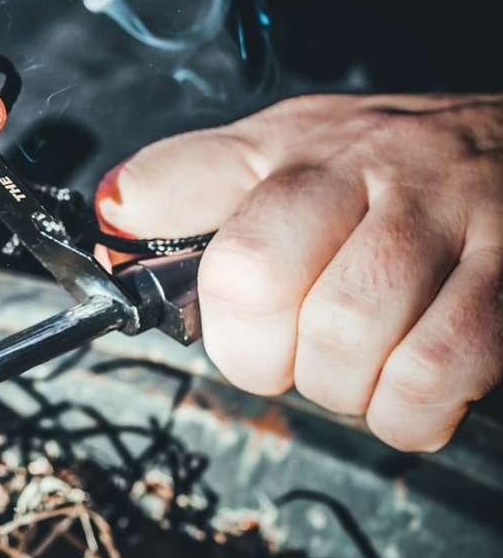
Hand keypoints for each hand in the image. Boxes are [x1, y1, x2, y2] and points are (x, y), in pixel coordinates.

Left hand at [96, 94, 502, 451]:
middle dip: (258, 353)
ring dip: (339, 385)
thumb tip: (112, 223)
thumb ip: (192, 187)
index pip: (170, 196)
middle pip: (251, 279)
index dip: (174, 282)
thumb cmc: (394, 167)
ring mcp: (445, 216)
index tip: (221, 315)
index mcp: (286, 146)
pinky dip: (406, 411)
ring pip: (341, 336)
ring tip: (362, 364)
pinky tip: (411, 390)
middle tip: (295, 352)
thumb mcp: (283, 150)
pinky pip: (432, 371)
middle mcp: (362, 167)